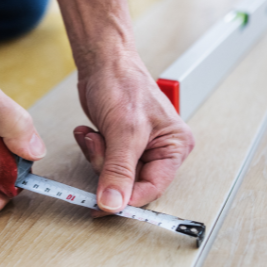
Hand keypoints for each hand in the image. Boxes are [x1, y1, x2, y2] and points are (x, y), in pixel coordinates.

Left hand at [74, 52, 193, 213]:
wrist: (103, 62)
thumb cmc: (123, 82)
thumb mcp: (124, 131)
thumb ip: (118, 171)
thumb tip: (113, 202)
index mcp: (174, 146)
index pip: (153, 187)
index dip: (128, 198)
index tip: (105, 204)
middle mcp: (160, 150)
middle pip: (131, 183)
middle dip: (107, 167)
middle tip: (99, 146)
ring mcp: (139, 149)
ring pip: (113, 175)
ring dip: (97, 156)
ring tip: (96, 133)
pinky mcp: (120, 146)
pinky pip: (103, 163)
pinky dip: (92, 150)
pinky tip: (92, 132)